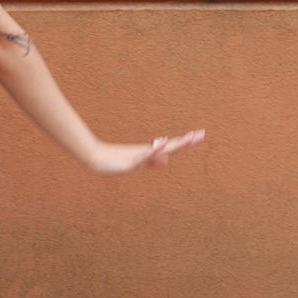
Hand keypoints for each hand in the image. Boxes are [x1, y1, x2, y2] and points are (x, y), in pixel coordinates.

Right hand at [83, 130, 205, 173]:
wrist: (96, 159)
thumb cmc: (115, 160)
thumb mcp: (137, 162)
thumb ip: (152, 161)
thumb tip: (167, 161)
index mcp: (150, 153)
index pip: (172, 147)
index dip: (185, 142)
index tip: (199, 136)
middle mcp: (148, 151)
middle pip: (171, 146)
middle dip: (186, 141)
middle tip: (201, 135)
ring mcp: (140, 155)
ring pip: (161, 149)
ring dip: (175, 144)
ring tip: (189, 139)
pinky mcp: (132, 159)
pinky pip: (146, 154)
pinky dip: (156, 149)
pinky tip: (164, 144)